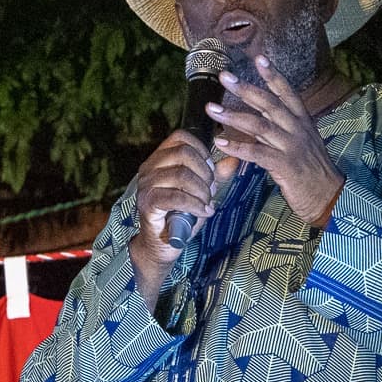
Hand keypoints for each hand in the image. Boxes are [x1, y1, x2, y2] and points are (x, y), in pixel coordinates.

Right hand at [127, 130, 242, 299]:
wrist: (163, 244)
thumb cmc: (181, 215)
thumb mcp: (201, 191)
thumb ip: (216, 175)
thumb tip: (234, 159)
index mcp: (159, 159)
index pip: (180, 137)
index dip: (202, 150)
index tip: (211, 170)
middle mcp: (149, 168)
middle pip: (183, 153)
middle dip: (205, 172)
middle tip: (211, 190)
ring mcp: (146, 185)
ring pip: (181, 175)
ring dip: (202, 190)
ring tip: (207, 203)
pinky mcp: (148, 203)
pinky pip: (176, 197)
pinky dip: (195, 204)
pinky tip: (204, 212)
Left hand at [207, 57, 344, 224]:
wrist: (331, 196)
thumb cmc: (311, 171)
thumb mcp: (300, 144)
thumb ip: (279, 130)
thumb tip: (254, 119)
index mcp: (303, 122)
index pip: (287, 92)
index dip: (273, 75)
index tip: (259, 57)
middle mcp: (298, 129)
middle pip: (269, 103)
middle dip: (245, 89)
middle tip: (225, 76)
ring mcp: (292, 146)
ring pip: (259, 125)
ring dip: (232, 116)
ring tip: (212, 109)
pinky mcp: (285, 165)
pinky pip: (257, 153)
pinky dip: (237, 148)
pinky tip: (220, 143)